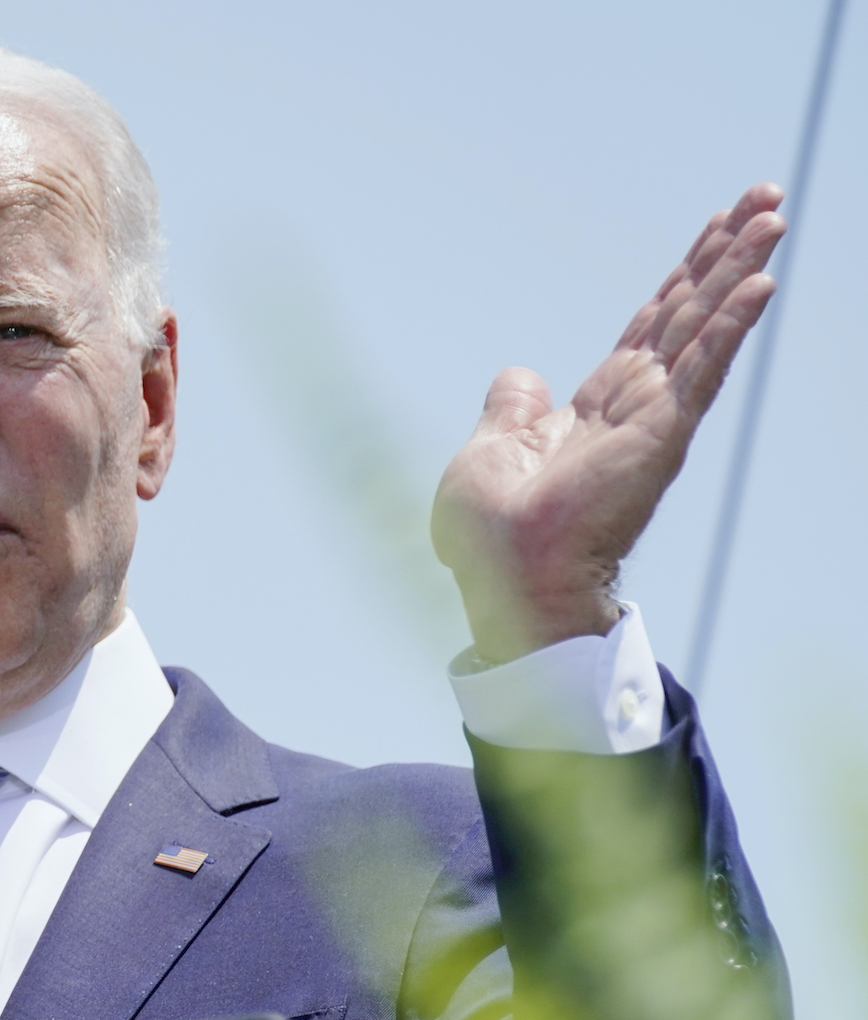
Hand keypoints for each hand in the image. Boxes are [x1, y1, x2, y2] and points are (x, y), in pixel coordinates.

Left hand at [431, 184, 785, 662]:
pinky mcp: (659, 433)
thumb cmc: (491, 536)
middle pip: (688, 311)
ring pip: (703, 326)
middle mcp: (633, 406)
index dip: (682, 277)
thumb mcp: (488, 452)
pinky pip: (701, 367)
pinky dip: (729, 324)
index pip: (650, 326)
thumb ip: (511, 410)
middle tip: (765, 197)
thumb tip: (521, 375)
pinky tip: (760, 282)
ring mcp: (652, 418)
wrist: (505, 579)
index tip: (717, 228)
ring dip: (738, 269)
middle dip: (724, 253)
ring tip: (774, 215)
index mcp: (595, 408)